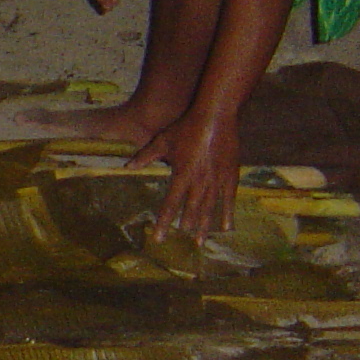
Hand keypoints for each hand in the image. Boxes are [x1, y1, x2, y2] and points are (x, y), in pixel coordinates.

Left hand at [135, 106, 239, 236]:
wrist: (215, 117)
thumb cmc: (187, 128)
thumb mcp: (162, 141)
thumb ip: (145, 156)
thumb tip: (128, 166)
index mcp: (181, 175)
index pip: (170, 204)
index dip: (163, 222)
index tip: (158, 237)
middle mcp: (199, 181)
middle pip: (191, 209)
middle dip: (185, 226)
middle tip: (181, 242)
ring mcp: (217, 179)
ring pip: (210, 207)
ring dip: (204, 225)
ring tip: (199, 241)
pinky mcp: (231, 175)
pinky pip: (229, 198)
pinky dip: (228, 213)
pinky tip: (226, 227)